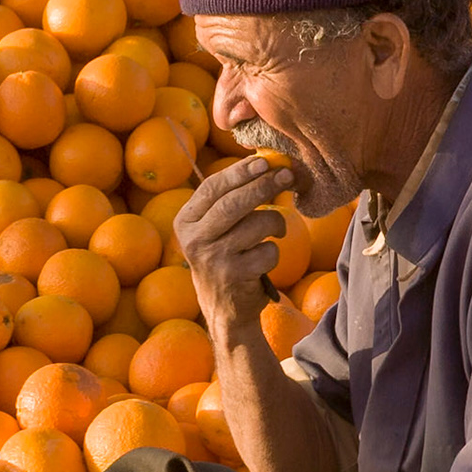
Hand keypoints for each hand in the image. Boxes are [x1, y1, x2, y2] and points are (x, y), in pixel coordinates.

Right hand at [175, 157, 291, 323]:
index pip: (212, 187)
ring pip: (257, 225)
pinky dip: (274, 251)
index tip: (263, 162)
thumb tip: (265, 162)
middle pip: (233, 204)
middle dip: (264, 186)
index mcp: (185, 221)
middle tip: (286, 175)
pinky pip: (268, 251)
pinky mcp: (233, 276)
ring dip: (277, 223)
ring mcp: (212, 259)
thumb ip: (230, 199)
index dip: (239, 172)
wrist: (224, 309)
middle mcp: (193, 239)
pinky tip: (265, 259)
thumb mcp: (215, 228)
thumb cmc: (226, 257)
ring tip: (278, 229)